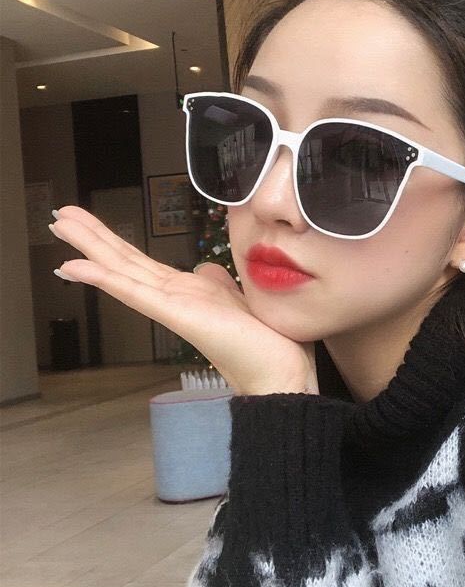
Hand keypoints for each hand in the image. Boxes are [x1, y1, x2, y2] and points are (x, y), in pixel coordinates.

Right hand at [48, 205, 318, 396]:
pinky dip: (104, 279)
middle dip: (92, 236)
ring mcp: (172, 307)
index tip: (87, 221)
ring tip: (59, 225)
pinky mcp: (178, 316)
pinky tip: (74, 266)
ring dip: (90, 248)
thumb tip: (206, 268)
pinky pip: (135, 293)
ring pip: (122, 271)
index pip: (141, 261)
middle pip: (125, 261)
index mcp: (188, 291)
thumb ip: (218, 283)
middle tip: (59, 215)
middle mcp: (174, 297)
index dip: (113, 241)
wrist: (282, 371)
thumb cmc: (267, 339)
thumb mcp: (238, 297)